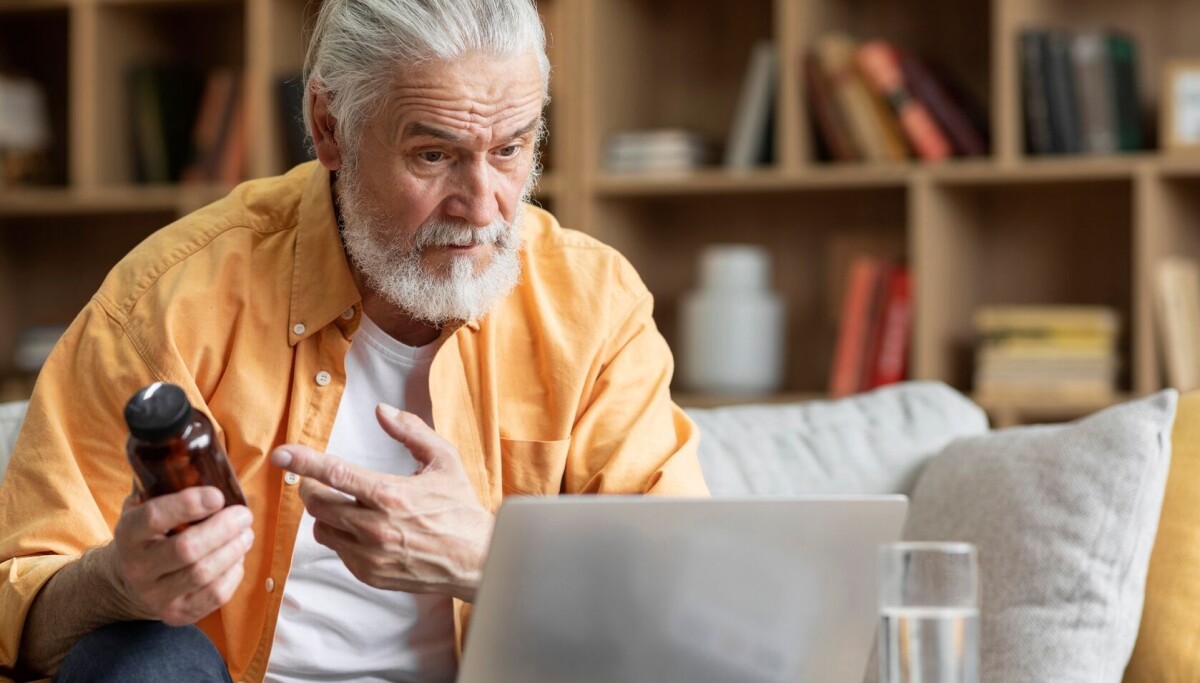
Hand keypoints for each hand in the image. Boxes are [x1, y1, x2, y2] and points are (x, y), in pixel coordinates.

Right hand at [108, 486, 253, 625]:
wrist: (131, 581)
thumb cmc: (151, 534)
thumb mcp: (145, 506)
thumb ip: (165, 485)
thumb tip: (202, 457)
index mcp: (127, 534)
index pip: (153, 517)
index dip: (189, 504)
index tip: (218, 495)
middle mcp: (137, 568)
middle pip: (187, 549)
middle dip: (224, 528)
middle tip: (244, 515)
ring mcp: (155, 596)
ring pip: (204, 573)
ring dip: (234, 549)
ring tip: (246, 533)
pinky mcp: (177, 614)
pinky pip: (215, 594)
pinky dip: (234, 572)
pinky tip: (237, 557)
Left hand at [270, 404, 492, 601]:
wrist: (477, 559)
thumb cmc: (460, 508)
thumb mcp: (444, 460)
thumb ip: (411, 431)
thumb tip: (382, 411)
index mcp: (390, 494)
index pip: (335, 473)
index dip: (304, 461)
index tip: (282, 454)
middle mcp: (375, 527)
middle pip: (318, 503)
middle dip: (312, 487)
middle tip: (321, 480)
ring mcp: (370, 554)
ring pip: (322, 528)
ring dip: (326, 513)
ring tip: (346, 505)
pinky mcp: (369, 573)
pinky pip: (337, 550)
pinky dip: (341, 535)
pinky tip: (362, 528)